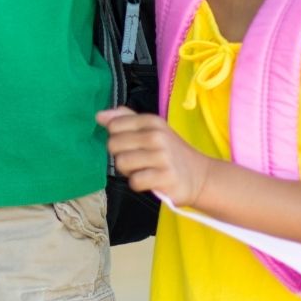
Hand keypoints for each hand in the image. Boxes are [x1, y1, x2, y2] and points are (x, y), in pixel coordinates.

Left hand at [97, 107, 211, 206]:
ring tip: (144, 170)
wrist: (201, 176)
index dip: (116, 137)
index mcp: (152, 121)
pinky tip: (149, 181)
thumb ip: (125, 119)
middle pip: (113, 144)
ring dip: (128, 171)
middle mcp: (157, 136)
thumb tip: (99, 116)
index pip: (114, 125)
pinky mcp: (166, 177)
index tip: (131, 144)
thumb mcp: (151, 129)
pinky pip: (134, 181)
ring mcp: (162, 157)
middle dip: (120, 155)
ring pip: (121, 163)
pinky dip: (138, 184)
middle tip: (138, 160)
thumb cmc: (169, 152)